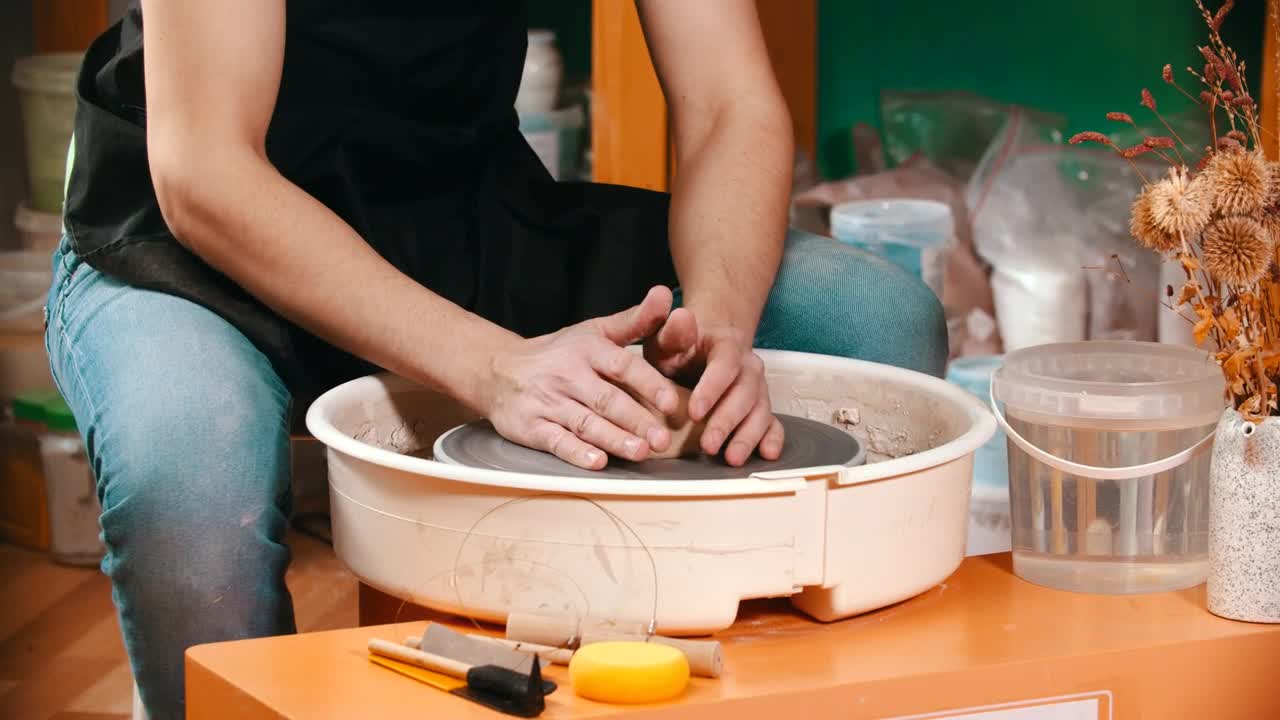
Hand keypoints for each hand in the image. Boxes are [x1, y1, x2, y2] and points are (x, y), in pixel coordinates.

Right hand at [482, 287, 681, 469]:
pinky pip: (556, 441)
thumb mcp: (594, 331)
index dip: (648, 384)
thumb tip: (664, 295)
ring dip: (614, 439)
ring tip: (641, 452)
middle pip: (606, 400)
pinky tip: (597, 462)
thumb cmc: (559, 353)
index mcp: (587, 349)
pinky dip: (576, 453)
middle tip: (663, 439)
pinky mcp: (531, 427)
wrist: (498, 370)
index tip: (670, 401)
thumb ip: (634, 320)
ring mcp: (548, 402)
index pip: (622, 366)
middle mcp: (567, 375)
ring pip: (585, 423)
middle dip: (636, 420)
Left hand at [644, 313, 784, 466]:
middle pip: (744, 394)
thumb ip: (673, 330)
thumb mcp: (669, 338)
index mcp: (726, 346)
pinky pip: (773, 423)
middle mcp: (748, 367)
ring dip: (747, 436)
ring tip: (732, 458)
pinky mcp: (761, 408)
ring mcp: (757, 389)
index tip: (695, 411)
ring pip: (760, 411)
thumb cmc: (680, 348)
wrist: (703, 349)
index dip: (712, 389)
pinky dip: (772, 439)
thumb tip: (681, 315)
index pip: (724, 366)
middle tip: (708, 445)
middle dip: (727, 421)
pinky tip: (766, 454)